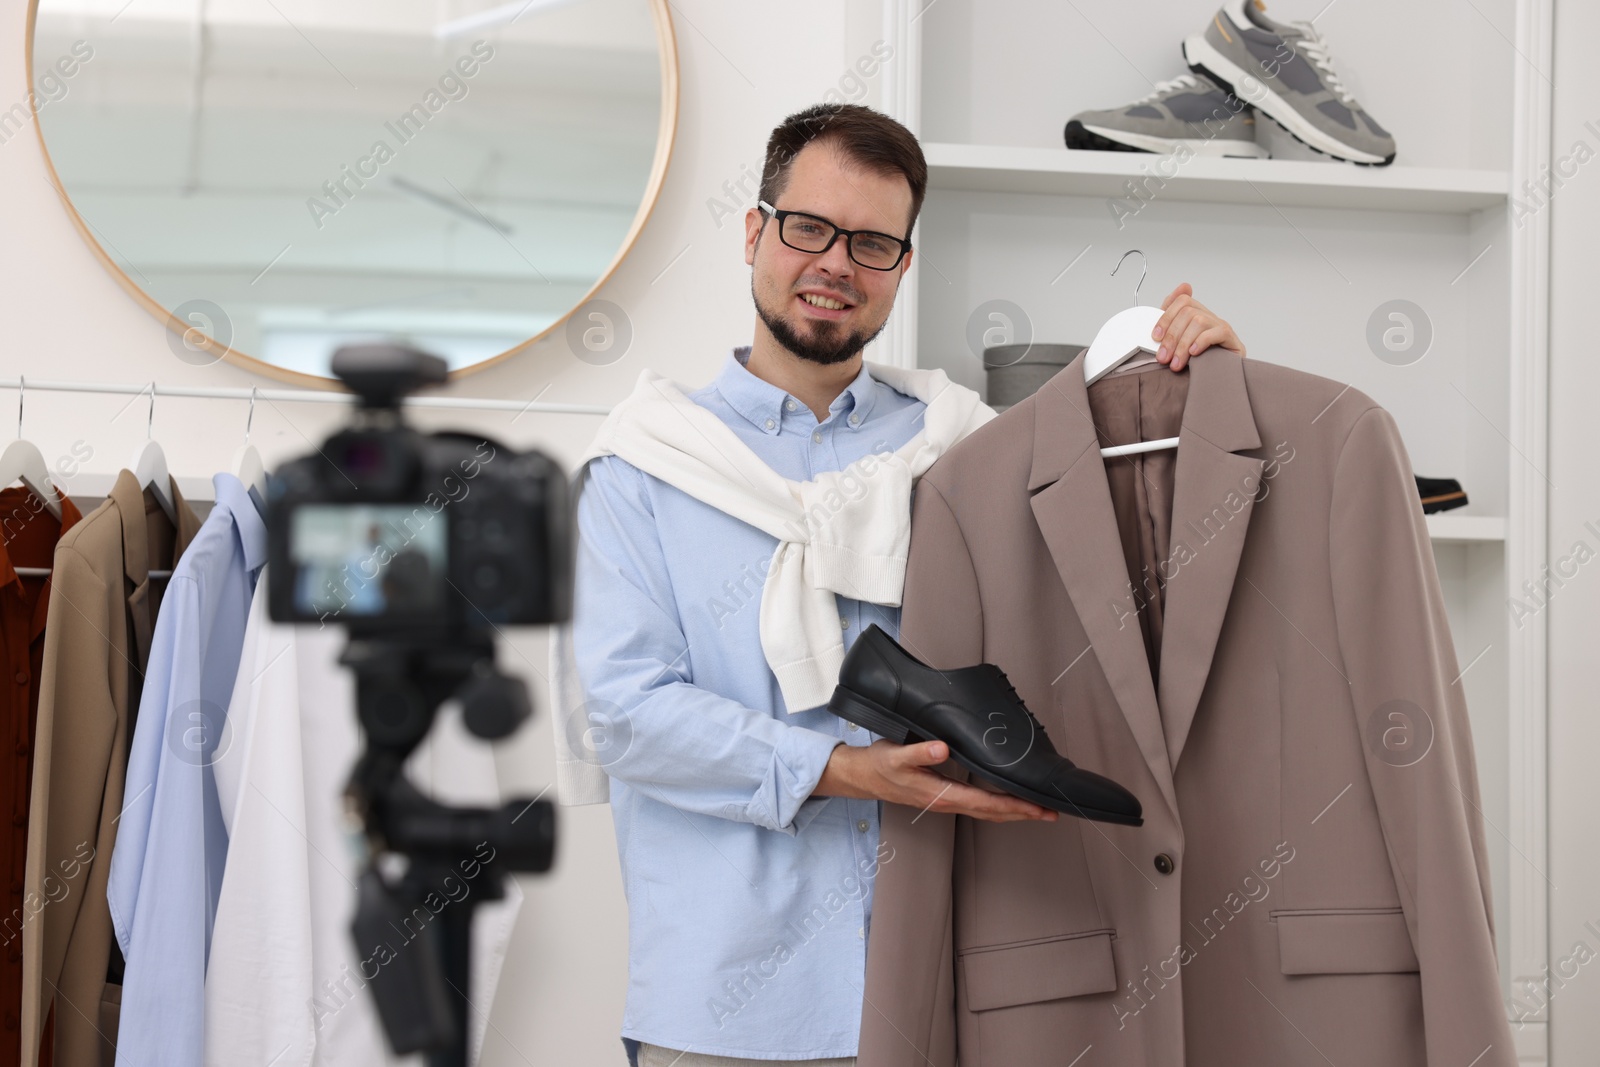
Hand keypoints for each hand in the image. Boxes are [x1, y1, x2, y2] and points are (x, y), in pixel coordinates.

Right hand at [814, 739, 1057, 822]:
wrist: (862, 777)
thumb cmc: (880, 765)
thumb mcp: (895, 755)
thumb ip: (919, 752)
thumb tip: (943, 749)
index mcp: (942, 794)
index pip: (987, 803)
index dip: (1015, 806)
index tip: (1038, 807)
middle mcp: (948, 802)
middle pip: (994, 813)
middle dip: (1024, 814)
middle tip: (1053, 813)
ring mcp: (947, 801)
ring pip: (988, 812)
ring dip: (1014, 812)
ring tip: (1039, 811)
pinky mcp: (945, 796)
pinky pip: (979, 806)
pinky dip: (999, 806)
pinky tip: (1008, 801)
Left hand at [1152, 283, 1245, 369]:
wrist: (1221, 382)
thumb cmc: (1198, 364)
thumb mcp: (1177, 349)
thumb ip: (1167, 335)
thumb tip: (1155, 332)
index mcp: (1196, 315)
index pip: (1182, 301)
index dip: (1166, 317)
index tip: (1156, 337)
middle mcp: (1209, 318)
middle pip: (1188, 312)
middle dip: (1172, 336)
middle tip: (1163, 357)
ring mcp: (1220, 327)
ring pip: (1199, 321)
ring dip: (1183, 344)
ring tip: (1176, 363)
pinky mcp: (1231, 339)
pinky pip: (1218, 332)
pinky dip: (1202, 341)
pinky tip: (1194, 353)